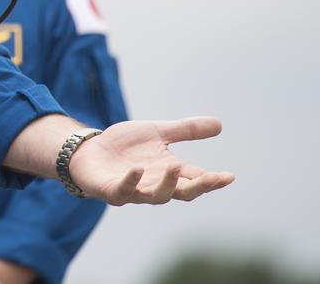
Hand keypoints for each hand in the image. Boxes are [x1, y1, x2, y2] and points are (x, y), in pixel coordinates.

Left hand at [70, 116, 234, 204]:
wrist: (90, 150)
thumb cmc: (125, 146)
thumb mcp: (157, 132)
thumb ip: (185, 130)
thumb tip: (220, 124)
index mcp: (168, 172)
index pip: (195, 179)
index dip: (213, 180)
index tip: (229, 176)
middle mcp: (154, 185)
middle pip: (181, 192)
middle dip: (197, 187)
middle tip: (210, 178)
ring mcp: (133, 190)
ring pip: (155, 195)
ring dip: (167, 184)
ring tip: (175, 167)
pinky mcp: (111, 190)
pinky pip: (122, 191)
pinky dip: (131, 181)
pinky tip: (137, 169)